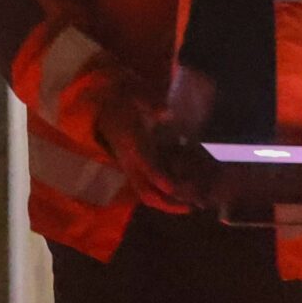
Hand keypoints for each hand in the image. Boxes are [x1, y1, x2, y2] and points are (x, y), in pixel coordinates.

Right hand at [92, 81, 202, 213]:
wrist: (108, 110)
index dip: (158, 177)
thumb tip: (167, 113)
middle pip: (145, 191)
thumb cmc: (126, 103)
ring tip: (192, 206)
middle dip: (166, 202)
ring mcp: (134, 170)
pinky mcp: (139, 171)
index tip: (173, 188)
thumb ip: (151, 103)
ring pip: (148, 195)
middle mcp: (131, 162)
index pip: (144, 165)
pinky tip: (186, 196)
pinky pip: (151, 190)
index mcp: (131, 145)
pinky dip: (168, 197)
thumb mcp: (136, 96)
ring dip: (169, 204)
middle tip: (191, 206)